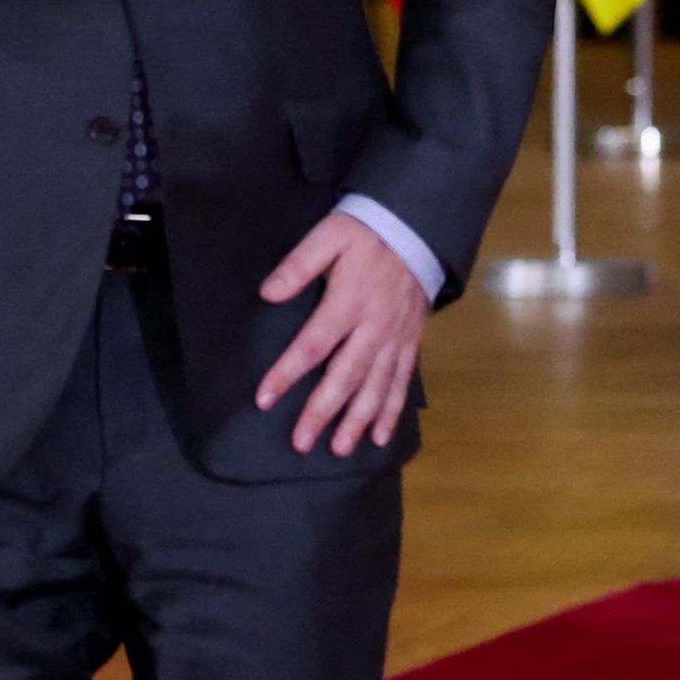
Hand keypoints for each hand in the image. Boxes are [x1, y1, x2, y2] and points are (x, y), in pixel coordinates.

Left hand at [255, 211, 429, 455]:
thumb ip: (298, 265)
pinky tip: (380, 436)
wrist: (415, 230)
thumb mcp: (327, 237)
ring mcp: (395, 339)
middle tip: (301, 442)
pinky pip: (402, 382)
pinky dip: (392, 411)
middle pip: (345, 377)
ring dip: (357, 420)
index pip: (312, 345)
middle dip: (322, 412)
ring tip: (339, 449)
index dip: (287, 373)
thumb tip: (268, 293)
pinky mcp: (411, 343)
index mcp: (348, 303)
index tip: (264, 398)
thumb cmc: (364, 234)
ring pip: (376, 387)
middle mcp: (373, 328)